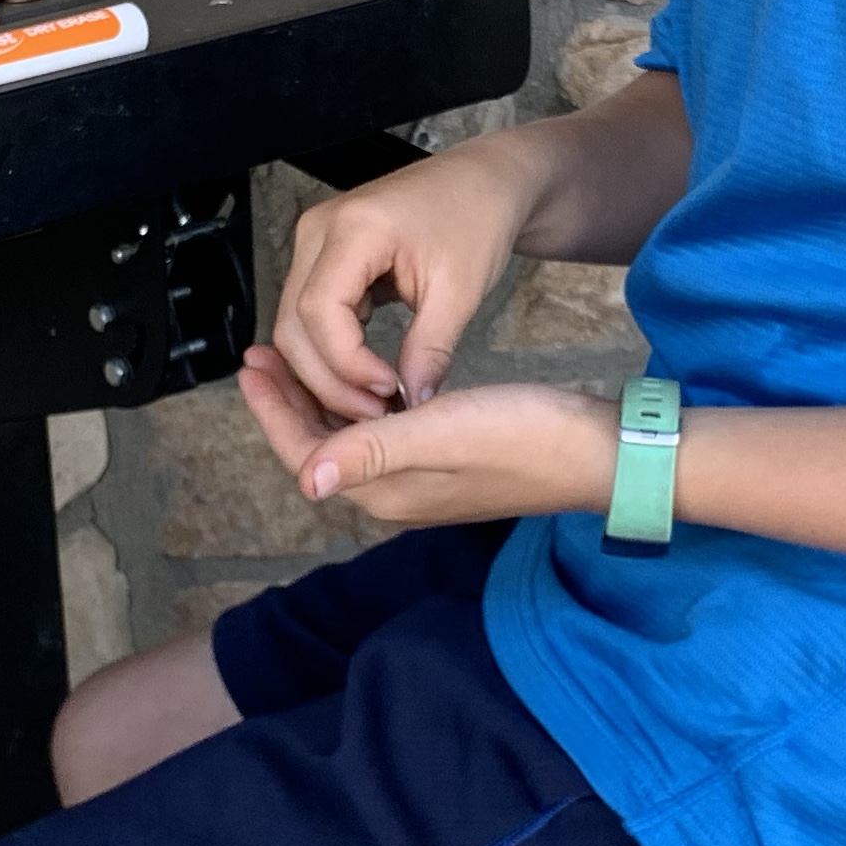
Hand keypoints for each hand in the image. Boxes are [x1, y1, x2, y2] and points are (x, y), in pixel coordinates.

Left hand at [239, 348, 617, 528]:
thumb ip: (372, 452)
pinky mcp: (446, 462)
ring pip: (349, 439)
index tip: (249, 362)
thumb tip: (306, 480)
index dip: (271, 408)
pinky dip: (359, 404)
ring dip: (319, 400)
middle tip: (260, 352)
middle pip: (320, 447)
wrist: (596, 449)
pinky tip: (363, 377)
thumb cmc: (525, 437)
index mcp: (386, 490)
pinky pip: (381, 434)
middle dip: (286, 400)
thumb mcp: (442, 433)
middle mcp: (396, 492)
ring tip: (295, 357)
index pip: (305, 452)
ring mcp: (421, 480)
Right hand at [269, 146, 541, 422]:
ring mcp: (314, 243)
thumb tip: (411, 403)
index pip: (319, 312)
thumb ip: (430, 350)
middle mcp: (318, 231)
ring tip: (374, 400)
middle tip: (376, 412)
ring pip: (294, 325)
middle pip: (293, 324)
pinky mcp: (322, 258)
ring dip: (327, 371)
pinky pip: (309, 316)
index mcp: (353, 228)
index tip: (387, 391)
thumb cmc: (475, 217)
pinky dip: (331, 352)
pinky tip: (366, 376)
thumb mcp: (461, 290)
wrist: (482, 182)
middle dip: (328, 378)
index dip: (346, 364)